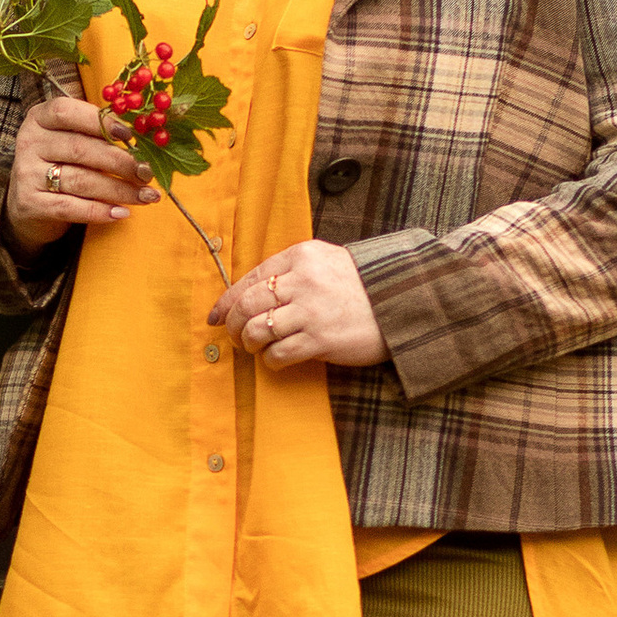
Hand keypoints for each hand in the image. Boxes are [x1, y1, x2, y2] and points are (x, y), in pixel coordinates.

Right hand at [5, 93, 158, 253]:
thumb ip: (98, 133)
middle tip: (146, 172)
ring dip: (118, 190)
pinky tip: (122, 213)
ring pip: (80, 180)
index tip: (129, 135)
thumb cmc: (62, 161)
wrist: (29, 200)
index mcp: (40, 117)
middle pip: (80, 149)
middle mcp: (29, 142)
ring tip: (146, 196)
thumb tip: (142, 140)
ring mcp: (26, 173)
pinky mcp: (29, 203)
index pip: (67, 112)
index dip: (100, 122)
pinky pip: (69, 207)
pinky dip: (99, 212)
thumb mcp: (71, 138)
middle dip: (120, 162)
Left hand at [210, 238, 385, 369]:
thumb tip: (249, 294)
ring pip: (256, 330)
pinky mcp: (320, 340)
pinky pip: (278, 353)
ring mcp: (311, 311)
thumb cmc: (361, 286)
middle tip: (234, 336)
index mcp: (301, 256)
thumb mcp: (326, 262)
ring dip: (249, 343)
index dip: (226, 300)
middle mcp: (303, 281)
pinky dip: (270, 360)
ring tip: (256, 347)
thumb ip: (292, 271)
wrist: (401, 304)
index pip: (250, 278)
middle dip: (232, 324)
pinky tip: (276, 359)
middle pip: (247, 304)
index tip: (215, 316)